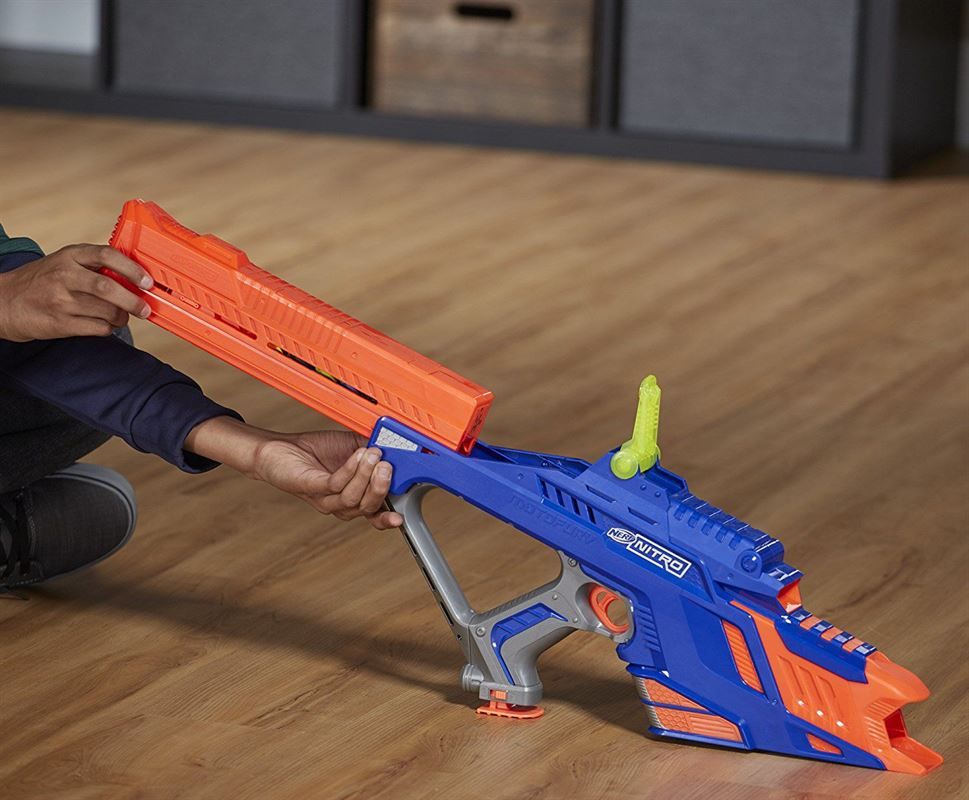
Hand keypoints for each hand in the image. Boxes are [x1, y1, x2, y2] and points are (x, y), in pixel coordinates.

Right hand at [0, 244, 152, 341]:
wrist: (5, 302)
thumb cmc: (43, 281)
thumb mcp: (64, 262)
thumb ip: (94, 265)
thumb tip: (136, 278)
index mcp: (70, 256)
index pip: (106, 255)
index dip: (131, 268)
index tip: (147, 281)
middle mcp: (65, 276)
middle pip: (108, 288)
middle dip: (133, 301)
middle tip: (145, 309)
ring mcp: (61, 301)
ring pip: (107, 311)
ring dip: (121, 317)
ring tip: (120, 316)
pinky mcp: (60, 323)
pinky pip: (97, 328)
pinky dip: (108, 328)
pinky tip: (104, 324)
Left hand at [252, 431, 402, 529]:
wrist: (281, 449)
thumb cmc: (316, 451)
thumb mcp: (354, 447)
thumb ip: (374, 449)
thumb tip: (394, 446)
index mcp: (355, 498)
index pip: (375, 515)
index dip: (388, 518)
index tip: (401, 515)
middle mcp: (340, 504)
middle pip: (367, 508)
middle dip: (381, 487)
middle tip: (386, 466)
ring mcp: (325, 499)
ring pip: (352, 499)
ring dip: (365, 476)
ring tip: (372, 455)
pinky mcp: (310, 488)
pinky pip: (334, 485)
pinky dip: (349, 470)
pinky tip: (357, 455)